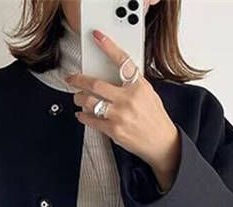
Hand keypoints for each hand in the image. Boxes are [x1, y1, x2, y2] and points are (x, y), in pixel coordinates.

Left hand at [64, 28, 179, 191]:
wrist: (161, 142)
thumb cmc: (154, 118)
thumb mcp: (148, 94)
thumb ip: (131, 84)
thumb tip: (112, 75)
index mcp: (138, 86)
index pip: (122, 61)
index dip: (108, 46)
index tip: (98, 37)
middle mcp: (128, 99)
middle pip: (96, 84)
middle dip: (78, 80)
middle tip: (71, 78)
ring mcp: (119, 115)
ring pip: (89, 102)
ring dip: (79, 98)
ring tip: (78, 97)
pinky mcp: (113, 130)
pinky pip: (91, 120)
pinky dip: (83, 116)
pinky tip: (81, 114)